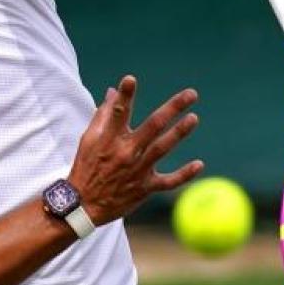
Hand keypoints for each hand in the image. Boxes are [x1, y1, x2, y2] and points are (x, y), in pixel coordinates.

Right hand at [67, 75, 203, 224]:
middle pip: (153, 125)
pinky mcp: (145, 188)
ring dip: (180, 132)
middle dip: (173, 108)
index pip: (118, 112)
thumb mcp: (88, 140)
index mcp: (109, 139)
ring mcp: (137, 170)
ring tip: (194, 118)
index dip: (124, 95)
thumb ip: (103, 115)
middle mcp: (126, 152)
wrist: (84, 205)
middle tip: (191, 94)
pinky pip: (169, 181)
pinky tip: (199, 164)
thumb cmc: (86, 167)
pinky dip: (184, 174)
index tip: (130, 79)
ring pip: (163, 147)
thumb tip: (114, 92)